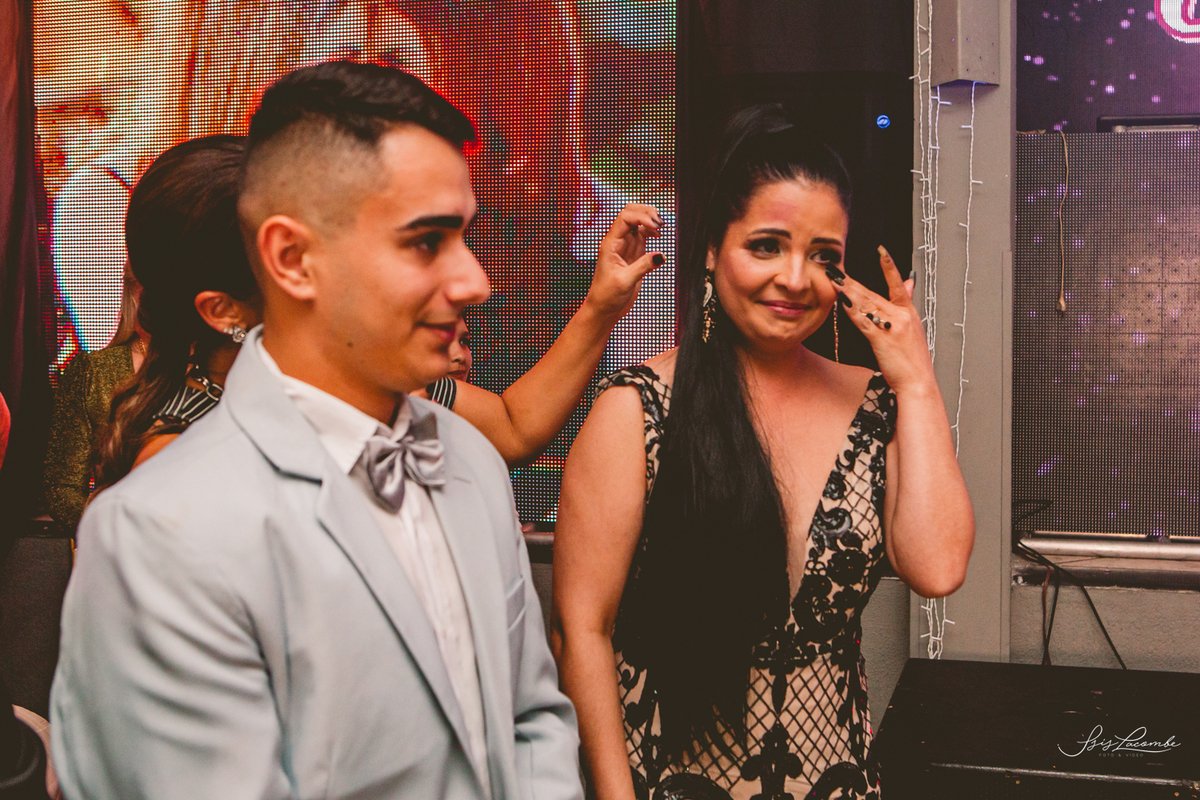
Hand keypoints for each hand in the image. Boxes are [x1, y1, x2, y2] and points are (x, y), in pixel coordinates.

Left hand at [585, 204, 664, 320]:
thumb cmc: (606, 296)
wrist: (603, 309)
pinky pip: (643, 235)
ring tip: (661, 227)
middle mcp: (617, 241)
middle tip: (660, 223)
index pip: (625, 218)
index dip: (641, 217)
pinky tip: (658, 235)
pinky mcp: (634, 253)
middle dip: (646, 212)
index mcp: (610, 244)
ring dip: (650, 220)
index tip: (655, 226)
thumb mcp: (625, 281)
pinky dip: (652, 231)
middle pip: (631, 214)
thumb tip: (660, 256)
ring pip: (638, 222)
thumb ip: (643, 267)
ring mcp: (626, 246)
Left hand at [832, 246, 935, 394]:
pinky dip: (852, 311)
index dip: (889, 266)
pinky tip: (841, 302)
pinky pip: (863, 322)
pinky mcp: (882, 339)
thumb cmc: (913, 360)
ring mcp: (892, 326)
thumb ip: (908, 303)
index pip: (898, 284)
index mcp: (909, 312)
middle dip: (853, 281)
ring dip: (848, 291)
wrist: (918, 382)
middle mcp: (901, 316)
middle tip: (838, 268)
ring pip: (866, 304)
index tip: (881, 250)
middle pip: (874, 293)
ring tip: (835, 279)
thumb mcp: (914, 328)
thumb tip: (910, 282)